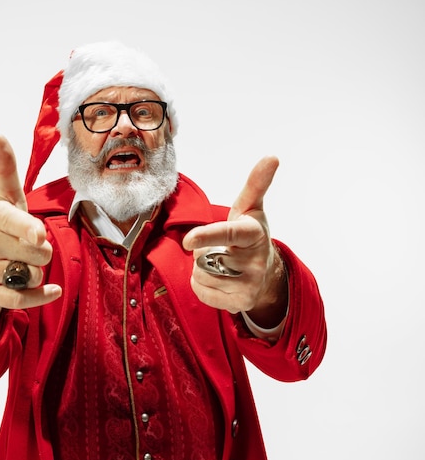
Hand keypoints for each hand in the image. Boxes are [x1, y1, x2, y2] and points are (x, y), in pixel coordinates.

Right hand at [0, 135, 61, 326]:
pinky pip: (22, 299)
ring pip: (34, 274)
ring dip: (36, 272)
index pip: (12, 220)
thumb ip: (6, 169)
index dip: (27, 228)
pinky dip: (41, 296)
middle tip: (25, 246)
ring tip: (18, 263)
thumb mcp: (4, 198)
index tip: (36, 235)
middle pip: (39, 252)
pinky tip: (52, 290)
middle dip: (41, 251)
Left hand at [182, 156, 286, 325]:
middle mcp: (255, 261)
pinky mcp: (240, 303)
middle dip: (202, 250)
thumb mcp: (251, 209)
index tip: (187, 239)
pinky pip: (201, 292)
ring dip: (201, 267)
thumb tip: (272, 157)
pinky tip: (218, 278)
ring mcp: (249, 285)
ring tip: (219, 262)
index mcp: (253, 234)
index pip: (228, 234)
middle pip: (204, 256)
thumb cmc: (250, 235)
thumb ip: (256, 183)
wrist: (266, 273)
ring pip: (201, 275)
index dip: (206, 235)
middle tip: (218, 247)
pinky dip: (201, 285)